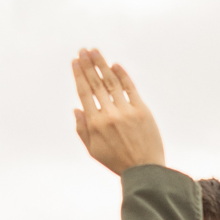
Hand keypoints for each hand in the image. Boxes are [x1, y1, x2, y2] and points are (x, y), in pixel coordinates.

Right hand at [70, 48, 164, 175]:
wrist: (145, 169)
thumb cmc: (117, 161)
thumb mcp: (93, 150)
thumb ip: (82, 129)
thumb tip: (76, 108)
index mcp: (95, 124)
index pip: (84, 93)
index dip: (79, 75)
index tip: (74, 62)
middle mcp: (109, 114)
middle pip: (96, 84)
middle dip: (88, 65)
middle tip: (83, 51)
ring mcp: (126, 111)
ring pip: (111, 82)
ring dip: (102, 65)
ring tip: (95, 52)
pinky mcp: (141, 110)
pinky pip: (130, 88)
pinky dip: (122, 75)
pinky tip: (115, 65)